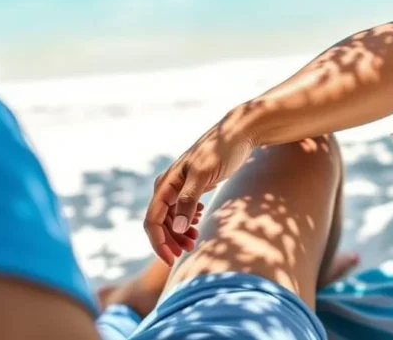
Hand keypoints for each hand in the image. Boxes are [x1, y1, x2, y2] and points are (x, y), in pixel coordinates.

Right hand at [144, 119, 255, 264]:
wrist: (239, 132)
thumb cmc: (222, 150)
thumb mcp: (205, 175)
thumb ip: (189, 200)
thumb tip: (176, 228)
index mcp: (166, 184)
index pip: (152, 220)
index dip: (158, 243)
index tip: (171, 260)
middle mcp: (168, 185)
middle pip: (159, 222)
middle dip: (170, 240)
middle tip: (189, 251)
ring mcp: (179, 185)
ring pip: (170, 217)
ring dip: (178, 233)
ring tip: (194, 241)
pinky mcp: (192, 185)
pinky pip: (181, 209)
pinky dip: (186, 221)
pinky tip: (198, 223)